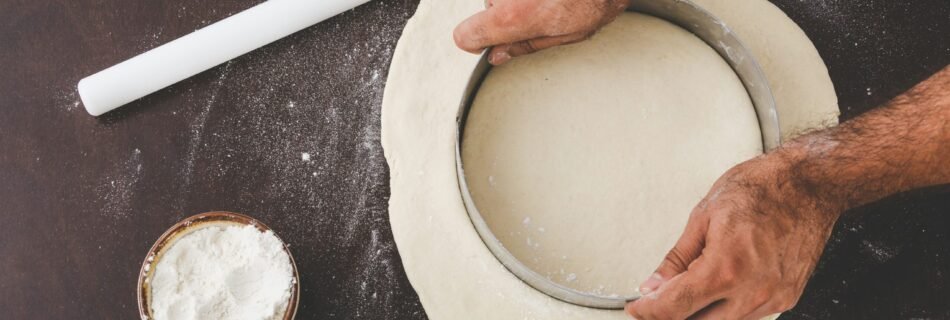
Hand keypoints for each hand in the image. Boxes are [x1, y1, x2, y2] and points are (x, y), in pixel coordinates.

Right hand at [453, 0, 628, 64]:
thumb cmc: (592, 0)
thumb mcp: (566, 34)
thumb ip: (524, 46)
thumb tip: (499, 55)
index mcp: (511, 17)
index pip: (465, 35)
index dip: (476, 41)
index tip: (486, 43)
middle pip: (489, 7)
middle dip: (508, 10)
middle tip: (540, 9)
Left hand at [625, 154, 841, 318]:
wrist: (809, 184)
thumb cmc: (762, 189)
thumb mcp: (703, 217)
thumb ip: (676, 259)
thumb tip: (654, 285)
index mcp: (727, 268)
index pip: (675, 308)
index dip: (649, 311)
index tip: (637, 308)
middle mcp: (753, 290)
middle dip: (672, 315)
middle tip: (656, 300)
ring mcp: (773, 298)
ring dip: (700, 313)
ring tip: (687, 290)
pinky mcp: (786, 298)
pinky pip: (747, 316)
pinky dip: (726, 308)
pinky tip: (718, 289)